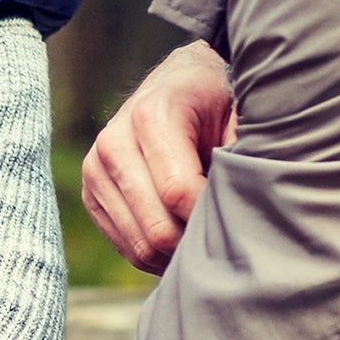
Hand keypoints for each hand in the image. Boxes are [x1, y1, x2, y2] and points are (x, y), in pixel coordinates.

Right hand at [81, 39, 235, 271]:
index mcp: (151, 116)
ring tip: (207, 240)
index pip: (178, 193)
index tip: (237, 219)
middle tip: (227, 238)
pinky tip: (184, 241)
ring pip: (140, 244)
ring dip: (177, 254)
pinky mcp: (91, 193)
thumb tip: (248, 208)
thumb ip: (243, 156)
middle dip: (195, 241)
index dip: (211, 217)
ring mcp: (96, 170)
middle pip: (156, 227)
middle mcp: (114, 143)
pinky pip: (126, 246)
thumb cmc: (214, 101)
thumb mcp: (238, 115)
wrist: (176, 83)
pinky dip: (158, 256)